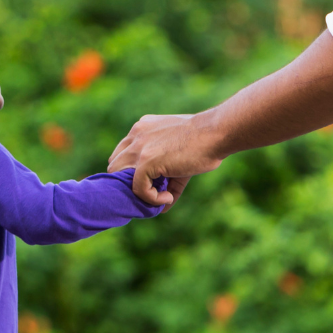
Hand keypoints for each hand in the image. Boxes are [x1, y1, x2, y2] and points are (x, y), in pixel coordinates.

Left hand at [108, 113, 223, 205]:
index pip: (122, 153)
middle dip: (128, 183)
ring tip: (160, 197)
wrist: (216, 133)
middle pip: (115, 165)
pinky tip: (168, 198)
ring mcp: (139, 147)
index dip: (131, 172)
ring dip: (137, 191)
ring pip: (120, 177)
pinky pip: (138, 188)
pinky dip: (151, 199)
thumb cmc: (204, 143)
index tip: (150, 184)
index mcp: (142, 128)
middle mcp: (136, 135)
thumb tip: (164, 205)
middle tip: (151, 192)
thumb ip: (167, 179)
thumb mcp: (179, 156)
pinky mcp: (146, 160)